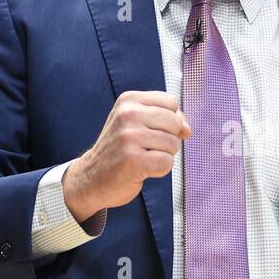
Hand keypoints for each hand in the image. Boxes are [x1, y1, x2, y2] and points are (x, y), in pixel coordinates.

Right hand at [62, 91, 190, 219]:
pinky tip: (142, 170)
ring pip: (173, 144)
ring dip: (163, 156)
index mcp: (129, 100)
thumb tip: (187, 130)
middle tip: (146, 148)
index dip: (170, 120)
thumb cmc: (120, 150)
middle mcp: (128, 114)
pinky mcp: (134, 160)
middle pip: (175, 123)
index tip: (153, 131)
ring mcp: (129, 137)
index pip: (171, 102)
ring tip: (142, 158)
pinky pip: (167, 162)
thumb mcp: (137, 124)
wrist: (91, 178)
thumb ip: (166, 120)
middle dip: (168, 139)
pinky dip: (159, 170)